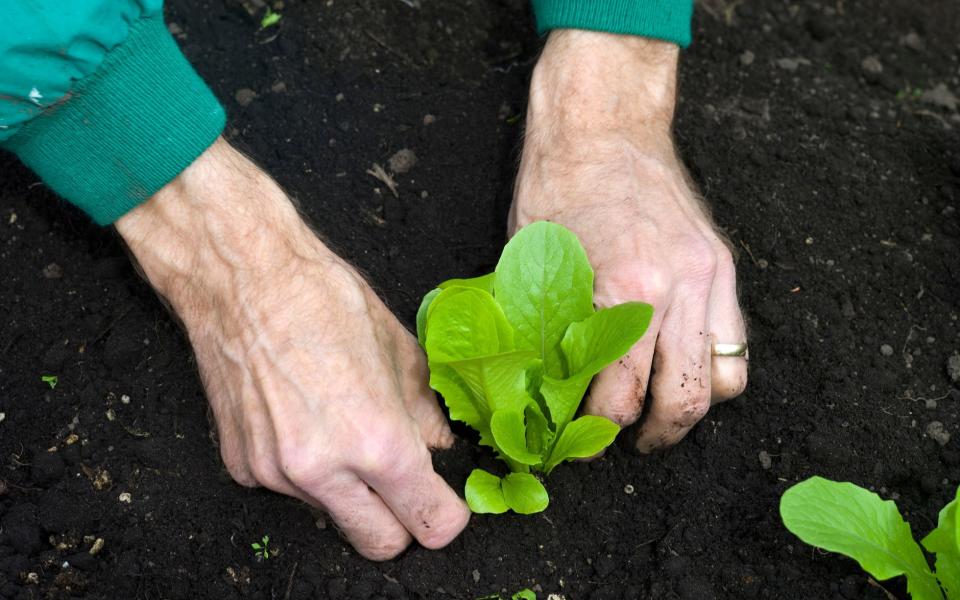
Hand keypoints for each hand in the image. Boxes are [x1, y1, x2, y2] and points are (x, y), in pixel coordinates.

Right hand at [115, 139, 469, 558]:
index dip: (445, 515)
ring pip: (333, 515)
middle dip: (401, 523)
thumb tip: (440, 446)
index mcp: (376, 440)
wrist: (239, 277)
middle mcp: (324, 469)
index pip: (429, 523)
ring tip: (343, 427)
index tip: (445, 502)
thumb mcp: (398, 349)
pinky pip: (291, 489)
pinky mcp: (241, 466)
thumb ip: (426, 411)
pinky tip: (303, 419)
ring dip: (349, 491)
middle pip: (380, 544)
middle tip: (404, 483)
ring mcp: (276, 473)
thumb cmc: (322, 298)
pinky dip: (306, 470)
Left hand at [512, 31, 747, 451]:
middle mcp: (676, 290)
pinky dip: (711, 368)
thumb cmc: (557, 186)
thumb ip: (546, 329)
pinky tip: (679, 368)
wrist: (605, 125)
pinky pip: (734, 340)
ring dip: (690, 408)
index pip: (619, 396)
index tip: (579, 441)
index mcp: (623, 291)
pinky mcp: (722, 265)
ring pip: (723, 380)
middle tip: (624, 442)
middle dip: (652, 435)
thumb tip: (542, 387)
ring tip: (658, 414)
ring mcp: (708, 277)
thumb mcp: (534, 262)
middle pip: (683, 401)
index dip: (596, 431)